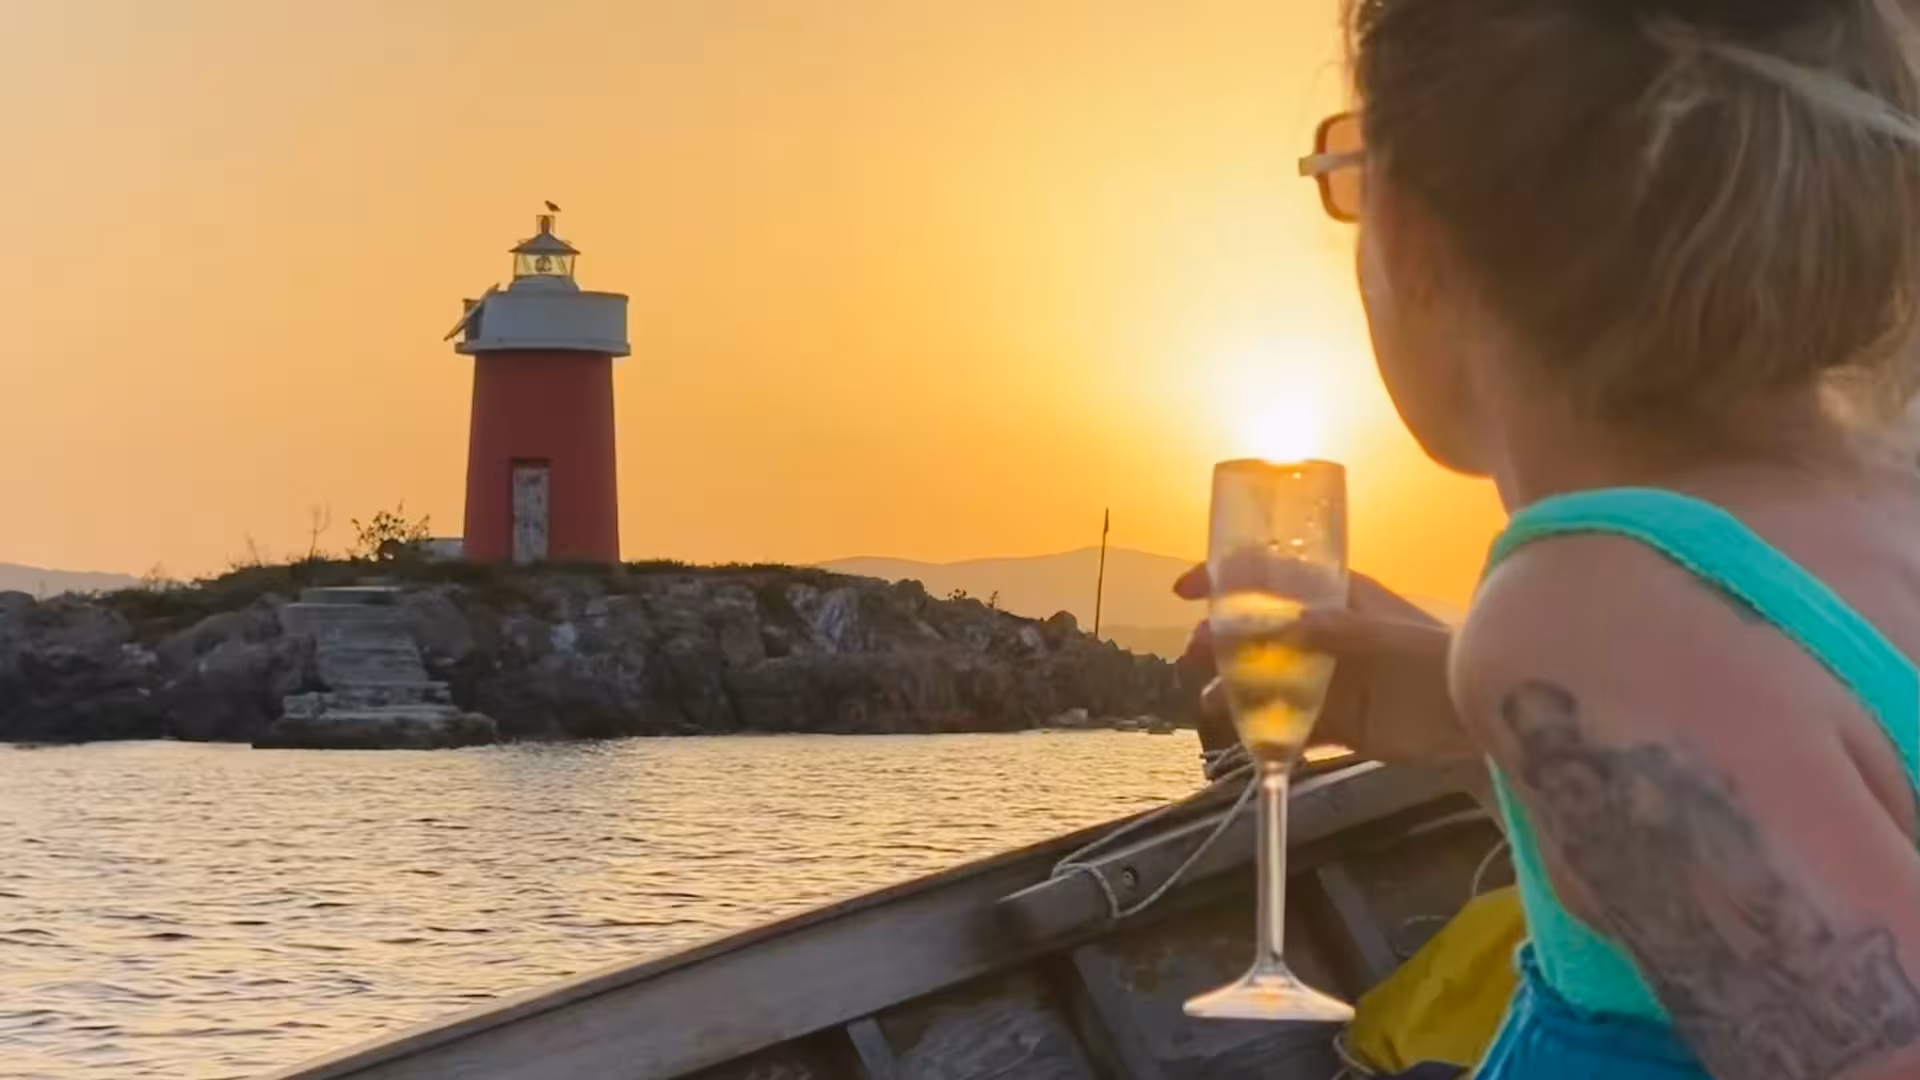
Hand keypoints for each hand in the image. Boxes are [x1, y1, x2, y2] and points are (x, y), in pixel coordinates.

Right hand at [1175, 565, 1474, 767]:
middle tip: (1197, 656)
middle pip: (1255, 633)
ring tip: (1211, 706)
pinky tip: (1245, 742)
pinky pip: (1288, 727)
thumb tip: (1274, 627)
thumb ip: (1330, 631)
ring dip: (1231, 691)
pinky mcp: (1335, 723)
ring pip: (1264, 682)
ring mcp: (1326, 679)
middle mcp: (1322, 634)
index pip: (1270, 577)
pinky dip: (1265, 735)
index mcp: (1334, 597)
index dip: (1224, 579)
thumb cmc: (1433, 659)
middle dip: (1218, 642)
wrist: (1475, 717)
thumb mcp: (1382, 636)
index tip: (1185, 591)